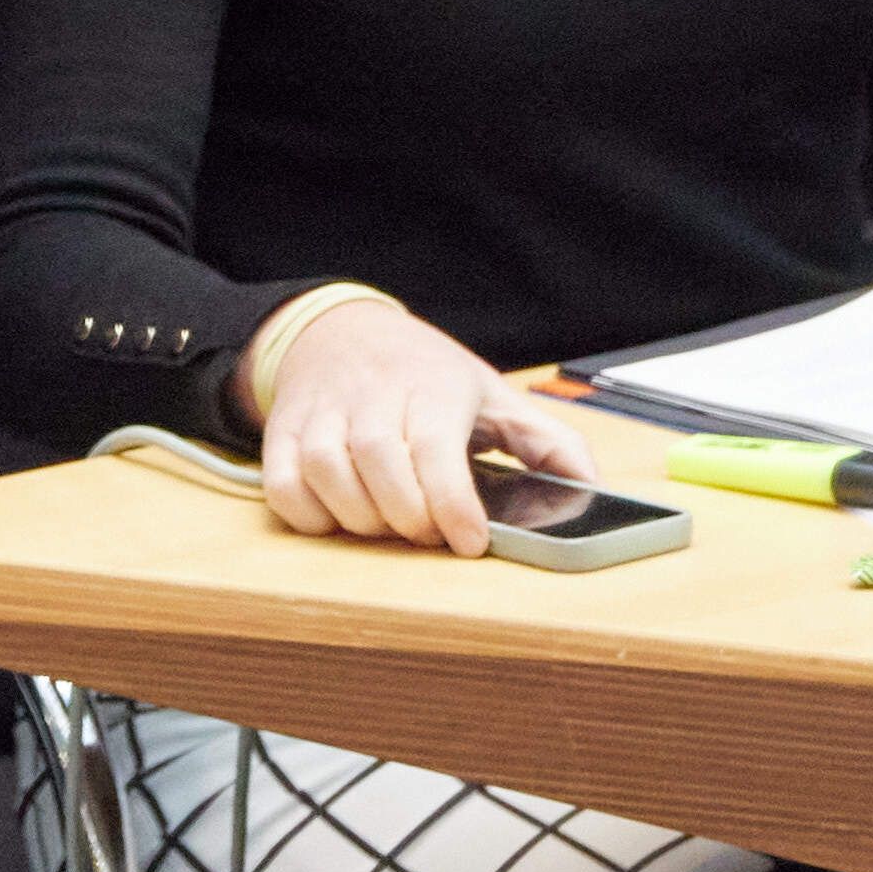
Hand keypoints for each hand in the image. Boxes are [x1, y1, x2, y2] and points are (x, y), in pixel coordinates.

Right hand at [241, 296, 597, 552]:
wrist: (340, 330)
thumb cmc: (423, 373)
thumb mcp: (492, 394)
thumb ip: (547, 443)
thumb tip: (591, 488)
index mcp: (430, 384)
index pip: (435, 445)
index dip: (451, 503)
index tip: (470, 541)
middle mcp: (370, 392)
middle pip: (379, 462)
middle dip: (409, 516)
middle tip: (430, 532)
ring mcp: (320, 410)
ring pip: (325, 469)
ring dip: (360, 517)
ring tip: (390, 523)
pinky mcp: (282, 431)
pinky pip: (283, 482)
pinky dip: (308, 513)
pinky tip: (340, 516)